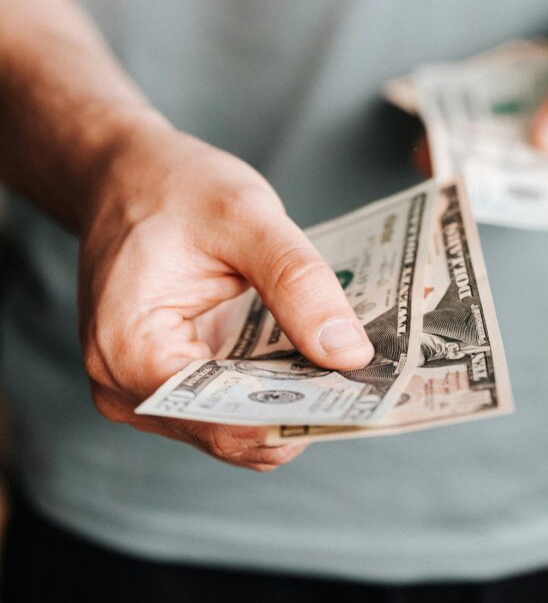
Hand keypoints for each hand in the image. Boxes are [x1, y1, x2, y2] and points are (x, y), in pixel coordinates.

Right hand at [78, 119, 373, 471]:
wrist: (128, 172)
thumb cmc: (175, 186)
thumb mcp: (246, 216)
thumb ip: (297, 281)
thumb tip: (349, 353)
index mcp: (129, 351)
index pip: (222, 420)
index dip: (295, 414)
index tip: (360, 399)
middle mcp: (123, 387)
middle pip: (228, 430)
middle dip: (299, 408)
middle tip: (369, 380)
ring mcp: (138, 389)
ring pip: (230, 424)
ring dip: (287, 398)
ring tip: (346, 367)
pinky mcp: (162, 379)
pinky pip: (223, 402)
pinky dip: (267, 384)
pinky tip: (309, 355)